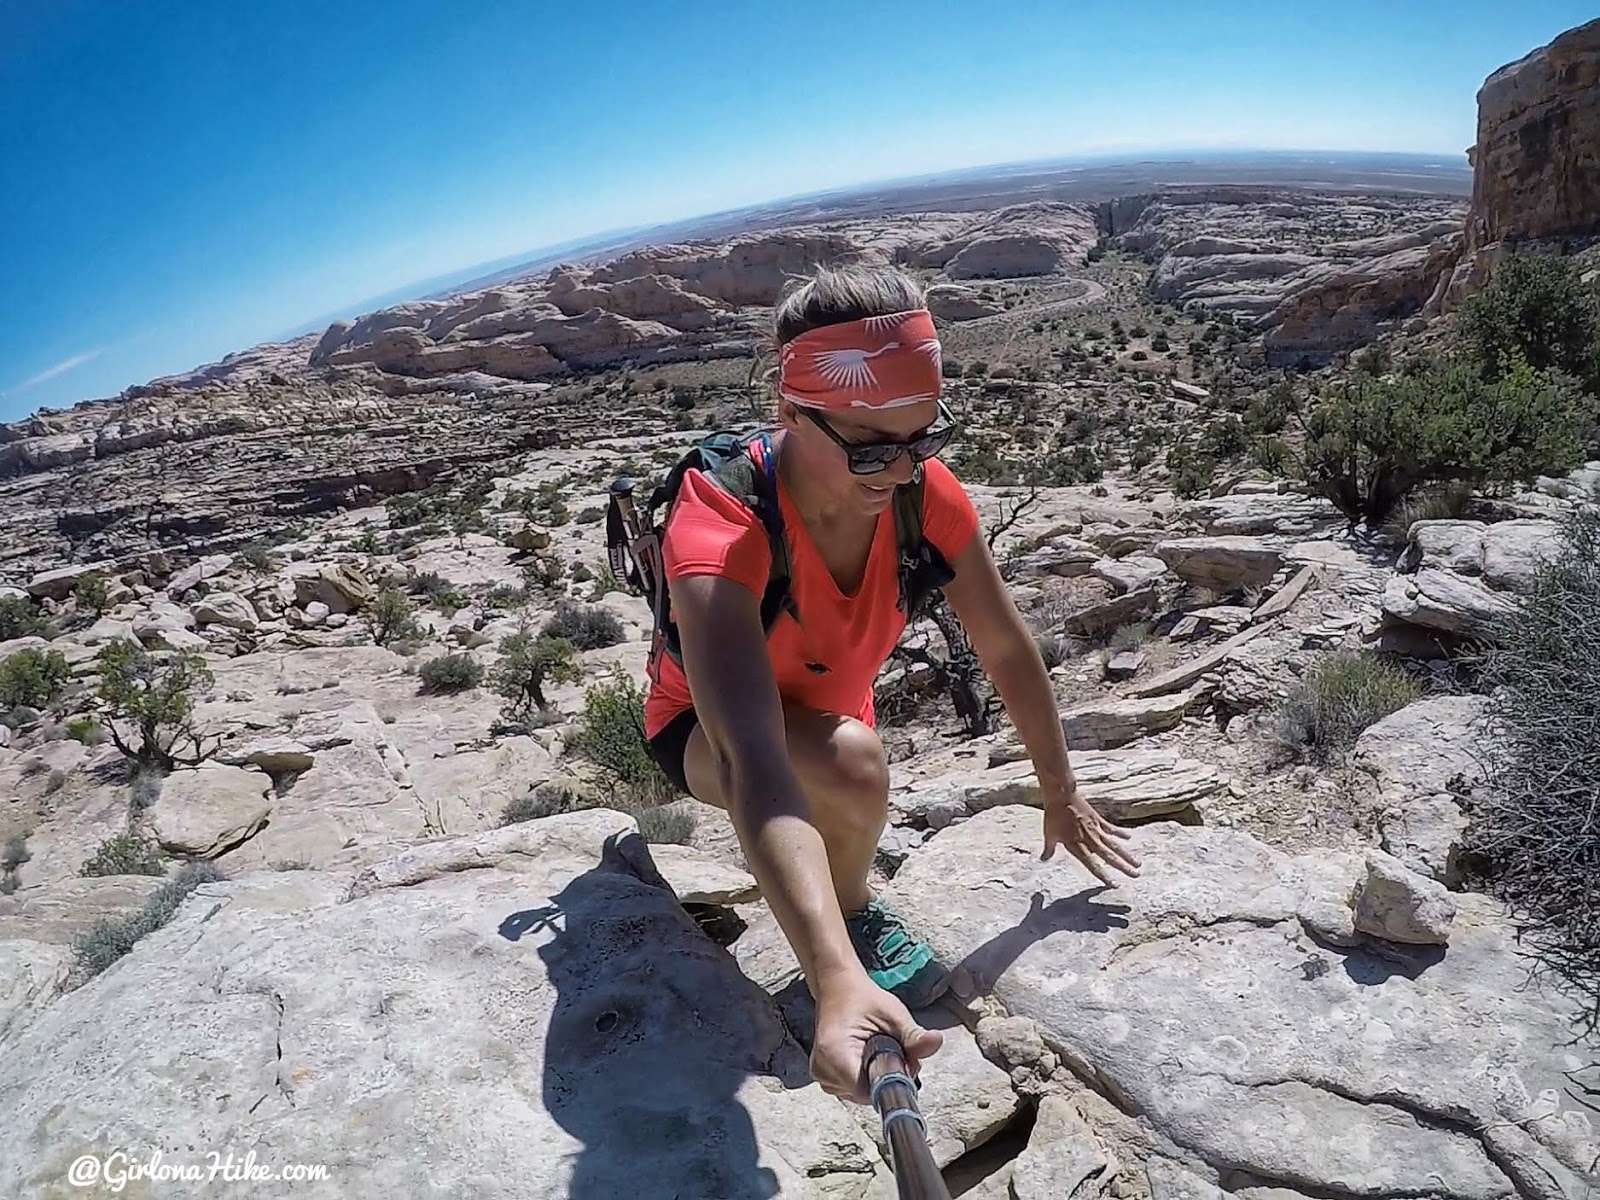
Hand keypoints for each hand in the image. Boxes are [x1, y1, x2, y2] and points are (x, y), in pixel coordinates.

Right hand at [810, 969, 943, 1104]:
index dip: (890, 1081)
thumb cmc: (864, 1000)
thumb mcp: (893, 1014)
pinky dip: (865, 1077)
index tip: (902, 1062)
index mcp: (834, 1053)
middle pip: (864, 1094)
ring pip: (859, 1094)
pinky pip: (852, 1089)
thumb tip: (936, 1041)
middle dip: (885, 1078)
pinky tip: (867, 1057)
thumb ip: (913, 1035)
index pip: (867, 1091)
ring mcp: (820, 1075)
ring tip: (878, 1050)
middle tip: (894, 1050)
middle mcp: (822, 1070)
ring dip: (875, 1078)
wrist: (838, 990)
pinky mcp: (824, 1077)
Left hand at [1042, 790, 1141, 886]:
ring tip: (1138, 863)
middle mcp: (1089, 839)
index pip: (1092, 865)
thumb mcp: (1049, 834)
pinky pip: (1111, 829)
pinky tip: (1129, 837)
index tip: (1114, 885)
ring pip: (1114, 845)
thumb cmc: (1053, 816)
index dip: (1104, 876)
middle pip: (1109, 856)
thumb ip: (1049, 849)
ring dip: (1126, 854)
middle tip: (1136, 875)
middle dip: (1123, 867)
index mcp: (1077, 846)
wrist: (1061, 795)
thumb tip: (1043, 859)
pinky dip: (1120, 833)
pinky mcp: (1098, 819)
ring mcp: (1095, 829)